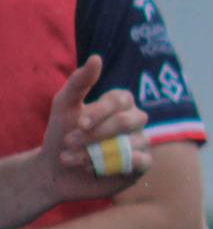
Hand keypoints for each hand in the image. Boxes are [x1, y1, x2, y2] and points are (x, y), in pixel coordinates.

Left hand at [46, 57, 150, 202]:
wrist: (56, 170)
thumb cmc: (61, 134)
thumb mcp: (64, 105)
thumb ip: (79, 81)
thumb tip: (97, 58)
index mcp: (120, 104)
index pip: (121, 100)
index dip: (101, 111)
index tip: (79, 123)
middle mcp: (134, 122)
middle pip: (127, 121)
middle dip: (96, 133)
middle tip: (70, 142)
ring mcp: (140, 143)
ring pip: (130, 144)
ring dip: (97, 152)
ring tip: (74, 159)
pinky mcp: (140, 165)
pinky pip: (140, 161)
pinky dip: (114, 165)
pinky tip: (92, 169)